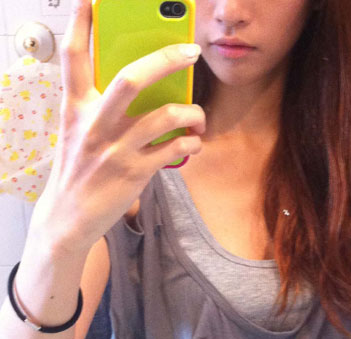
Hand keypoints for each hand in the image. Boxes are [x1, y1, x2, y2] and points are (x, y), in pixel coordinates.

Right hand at [30, 0, 205, 255]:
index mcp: (75, 109)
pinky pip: (173, 149)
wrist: (68, 217)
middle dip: (166, 59)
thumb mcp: (77, 133)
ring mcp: (116, 150)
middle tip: (190, 51)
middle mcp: (94, 125)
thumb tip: (141, 90)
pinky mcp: (134, 173)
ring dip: (191, 112)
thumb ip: (99, 109)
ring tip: (197, 117)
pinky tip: (192, 143)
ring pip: (164, 116)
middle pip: (131, 79)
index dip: (82, 23)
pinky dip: (190, 143)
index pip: (74, 57)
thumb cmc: (77, 171)